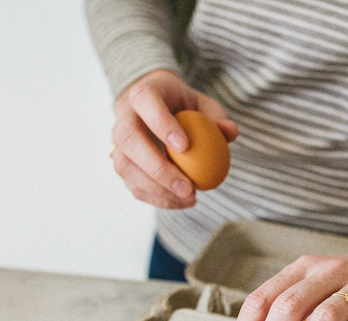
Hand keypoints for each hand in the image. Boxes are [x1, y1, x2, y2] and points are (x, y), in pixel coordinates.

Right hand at [110, 69, 238, 207]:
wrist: (159, 108)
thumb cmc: (184, 106)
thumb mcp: (204, 105)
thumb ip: (217, 117)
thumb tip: (230, 132)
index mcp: (144, 92)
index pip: (145, 101)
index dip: (161, 124)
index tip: (185, 147)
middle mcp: (124, 114)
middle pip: (129, 140)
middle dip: (158, 168)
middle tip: (188, 187)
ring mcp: (118, 140)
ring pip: (124, 166)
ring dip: (156, 188)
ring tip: (188, 198)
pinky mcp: (122, 162)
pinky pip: (132, 184)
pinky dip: (156, 197)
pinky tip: (181, 202)